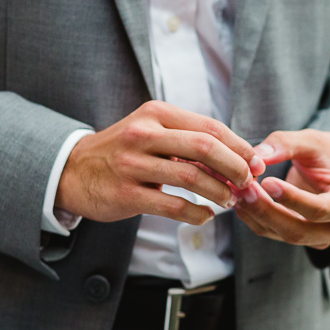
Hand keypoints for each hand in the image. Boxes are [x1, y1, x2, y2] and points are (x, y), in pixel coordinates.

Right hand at [55, 100, 264, 224]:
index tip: (257, 164)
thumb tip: (241, 158)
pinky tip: (206, 216)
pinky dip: (197, 213)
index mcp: (157, 114)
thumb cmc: (126, 151)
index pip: (210, 127)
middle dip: (235, 167)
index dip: (239, 147)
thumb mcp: (153, 131)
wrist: (73, 171)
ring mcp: (133, 164)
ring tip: (230, 201)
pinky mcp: (126, 194)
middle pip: (205, 147)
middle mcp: (144, 134)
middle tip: (248, 183)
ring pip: (191, 177)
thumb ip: (190, 140)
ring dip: (219, 192)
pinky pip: (173, 206)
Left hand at [234, 129, 329, 248]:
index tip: (267, 182)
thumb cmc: (328, 154)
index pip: (320, 210)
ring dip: (256, 215)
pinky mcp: (300, 238)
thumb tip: (258, 156)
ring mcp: (319, 238)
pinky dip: (254, 218)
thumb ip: (286, 144)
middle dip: (267, 211)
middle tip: (244, 188)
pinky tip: (240, 199)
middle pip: (298, 231)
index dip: (292, 199)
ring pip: (283, 235)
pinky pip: (273, 234)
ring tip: (237, 191)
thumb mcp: (312, 141)